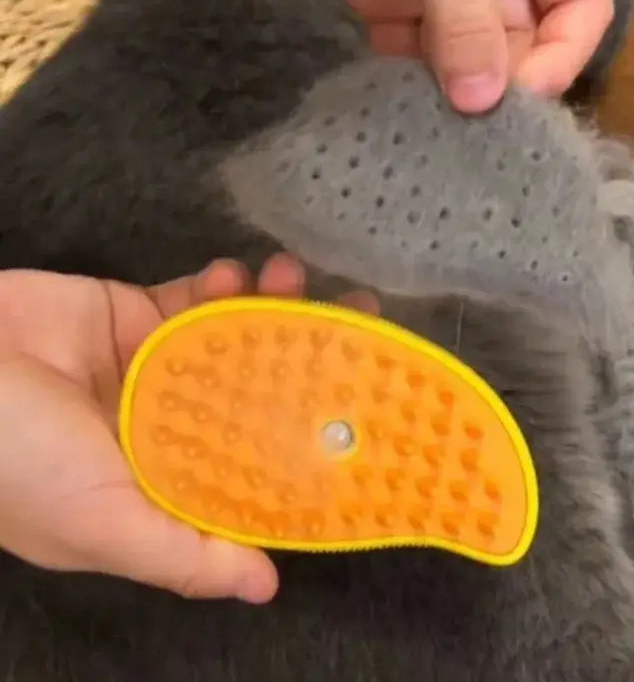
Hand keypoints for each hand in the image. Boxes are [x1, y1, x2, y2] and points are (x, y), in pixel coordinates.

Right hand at [0, 255, 377, 602]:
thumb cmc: (17, 461)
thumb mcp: (101, 523)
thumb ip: (182, 553)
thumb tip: (266, 587)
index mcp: (173, 482)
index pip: (263, 465)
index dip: (317, 440)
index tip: (369, 404)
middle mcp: (176, 425)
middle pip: (266, 392)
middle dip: (316, 355)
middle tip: (361, 319)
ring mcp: (161, 366)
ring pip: (241, 337)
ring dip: (277, 307)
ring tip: (298, 280)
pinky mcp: (138, 315)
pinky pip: (198, 298)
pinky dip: (225, 286)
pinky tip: (240, 275)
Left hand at [239, 0, 612, 112]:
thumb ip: (465, 11)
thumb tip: (483, 101)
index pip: (580, 1)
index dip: (561, 54)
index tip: (520, 97)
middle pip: (526, 37)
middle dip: (502, 78)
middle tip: (473, 120)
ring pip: (469, 53)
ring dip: (455, 86)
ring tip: (436, 118)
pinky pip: (415, 51)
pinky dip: (410, 76)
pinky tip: (400, 98)